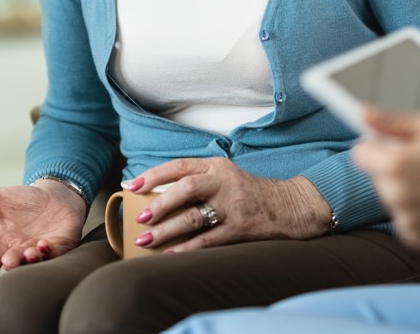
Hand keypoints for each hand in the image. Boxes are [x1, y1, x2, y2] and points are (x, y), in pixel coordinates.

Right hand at [0, 183, 84, 279]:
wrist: (53, 196)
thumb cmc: (22, 201)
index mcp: (1, 244)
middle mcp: (19, 251)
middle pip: (13, 262)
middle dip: (11, 263)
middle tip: (8, 261)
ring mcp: (39, 250)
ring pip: (34, 260)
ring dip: (30, 258)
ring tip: (28, 252)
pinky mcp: (59, 246)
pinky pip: (55, 252)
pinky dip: (49, 251)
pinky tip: (43, 244)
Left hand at [122, 158, 332, 253]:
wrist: (287, 206)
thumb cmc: (247, 191)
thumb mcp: (224, 175)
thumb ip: (196, 179)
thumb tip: (155, 192)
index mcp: (216, 166)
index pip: (179, 166)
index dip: (152, 175)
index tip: (131, 186)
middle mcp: (223, 183)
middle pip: (185, 189)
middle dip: (159, 204)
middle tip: (140, 217)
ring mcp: (232, 206)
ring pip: (193, 217)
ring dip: (167, 229)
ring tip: (147, 239)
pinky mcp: (239, 229)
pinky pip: (207, 240)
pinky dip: (186, 248)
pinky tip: (170, 253)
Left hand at [354, 106, 419, 248]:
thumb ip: (393, 121)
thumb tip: (364, 114)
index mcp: (396, 165)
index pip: (360, 153)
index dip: (378, 146)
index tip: (395, 145)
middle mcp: (397, 197)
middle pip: (376, 176)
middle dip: (394, 168)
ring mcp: (407, 221)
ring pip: (391, 198)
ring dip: (406, 190)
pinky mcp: (418, 240)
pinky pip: (405, 219)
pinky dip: (417, 211)